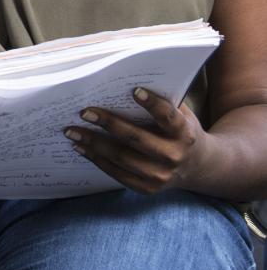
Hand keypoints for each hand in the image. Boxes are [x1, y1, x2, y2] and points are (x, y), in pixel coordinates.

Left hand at [64, 88, 210, 193]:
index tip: (134, 90)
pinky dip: (97, 160)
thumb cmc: (180, 130)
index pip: (168, 117)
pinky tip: (81, 148)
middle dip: (108, 124)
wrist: (198, 166)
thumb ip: (162, 101)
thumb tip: (123, 81)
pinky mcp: (148, 188)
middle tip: (83, 112)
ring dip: (93, 144)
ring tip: (71, 132)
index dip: (153, 104)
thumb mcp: (181, 114)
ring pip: (121, 158)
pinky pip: (118, 174)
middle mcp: (174, 156)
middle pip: (136, 138)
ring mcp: (161, 175)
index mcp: (184, 133)